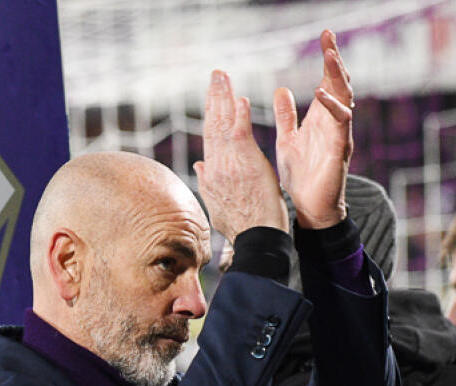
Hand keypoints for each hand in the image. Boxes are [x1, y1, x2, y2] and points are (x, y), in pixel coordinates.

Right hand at [194, 70, 287, 243]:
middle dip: (213, 97)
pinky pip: (241, 134)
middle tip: (216, 75)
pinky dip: (239, 116)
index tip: (212, 97)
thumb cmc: (242, 227)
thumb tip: (199, 165)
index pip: (209, 137)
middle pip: (212, 125)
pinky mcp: (247, 165)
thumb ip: (208, 183)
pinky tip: (239, 99)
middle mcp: (216, 167)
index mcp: (211, 174)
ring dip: (223, 98)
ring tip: (223, 77)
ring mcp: (230, 165)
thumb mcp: (217, 205)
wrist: (256, 240)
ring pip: (223, 125)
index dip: (210, 114)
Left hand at [274, 29, 354, 228]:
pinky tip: (322, 94)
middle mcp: (334, 123)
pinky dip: (333, 108)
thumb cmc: (300, 177)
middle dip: (335, 60)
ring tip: (330, 56)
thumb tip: (282, 89)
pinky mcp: (339, 151)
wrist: (308, 209)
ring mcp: (339, 135)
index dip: (328, 59)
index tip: (325, 35)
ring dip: (337, 77)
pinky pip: (340, 124)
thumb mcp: (287, 139)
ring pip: (344, 99)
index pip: (328, 81)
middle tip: (329, 36)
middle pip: (339, 84)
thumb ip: (287, 116)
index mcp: (321, 118)